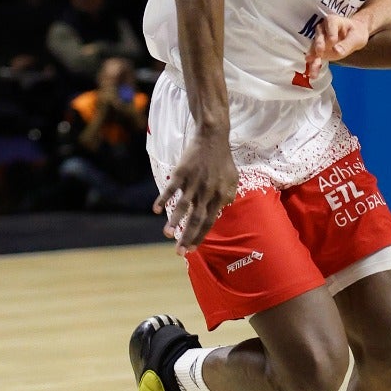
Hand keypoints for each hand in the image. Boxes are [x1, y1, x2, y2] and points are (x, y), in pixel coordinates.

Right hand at [153, 131, 237, 252]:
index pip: (210, 221)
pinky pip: (171, 189)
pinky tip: (156, 210)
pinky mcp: (182, 173)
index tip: (192, 249)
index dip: (200, 236)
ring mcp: (194, 183)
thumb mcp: (234, 179)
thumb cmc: (222, 160)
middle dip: (187, 237)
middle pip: (197, 219)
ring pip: (184, 206)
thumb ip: (229, 196)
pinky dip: (163, 199)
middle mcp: (207, 192)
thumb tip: (222, 210)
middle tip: (179, 252)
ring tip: (167, 235)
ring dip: (175, 221)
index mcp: (220, 196)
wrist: (213, 139)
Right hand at [305, 14, 370, 80]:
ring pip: (315, 48)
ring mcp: (320, 40)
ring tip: (312, 66)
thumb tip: (336, 51)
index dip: (331, 32)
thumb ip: (347, 44)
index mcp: (333, 21)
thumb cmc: (356, 32)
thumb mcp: (356, 37)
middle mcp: (323, 29)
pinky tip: (313, 74)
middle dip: (319, 43)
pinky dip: (314, 66)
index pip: (330, 24)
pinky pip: (316, 58)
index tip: (332, 40)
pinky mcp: (319, 51)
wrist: (354, 36)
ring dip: (313, 57)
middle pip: (319, 35)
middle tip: (319, 51)